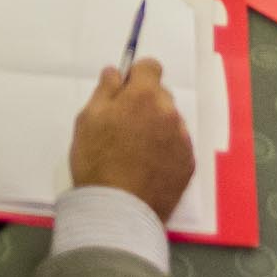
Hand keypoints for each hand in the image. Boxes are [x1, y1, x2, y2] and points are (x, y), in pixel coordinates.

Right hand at [67, 58, 196, 220]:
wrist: (118, 209)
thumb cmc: (96, 160)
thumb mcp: (88, 119)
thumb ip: (105, 90)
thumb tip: (116, 72)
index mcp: (144, 96)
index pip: (150, 67)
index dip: (136, 76)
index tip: (125, 92)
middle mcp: (170, 112)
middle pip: (161, 95)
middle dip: (146, 103)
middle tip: (125, 127)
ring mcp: (182, 138)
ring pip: (170, 121)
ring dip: (157, 126)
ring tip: (137, 151)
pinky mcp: (188, 163)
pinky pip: (177, 146)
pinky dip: (166, 150)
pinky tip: (148, 167)